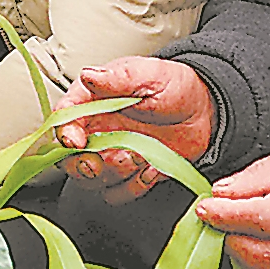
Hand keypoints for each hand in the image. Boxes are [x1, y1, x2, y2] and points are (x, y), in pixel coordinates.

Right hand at [54, 57, 218, 203]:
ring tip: (139, 157)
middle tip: (99, 162)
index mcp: (94, 102)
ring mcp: (113, 154)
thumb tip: (89, 75)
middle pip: (69, 157)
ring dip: (114, 175)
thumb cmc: (175, 86)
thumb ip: (117, 78)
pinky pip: (118, 193)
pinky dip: (134, 187)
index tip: (75, 141)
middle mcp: (98, 130)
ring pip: (93, 180)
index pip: (64, 119)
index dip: (64, 133)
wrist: (205, 110)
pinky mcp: (130, 174)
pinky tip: (151, 168)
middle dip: (82, 164)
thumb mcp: (149, 75)